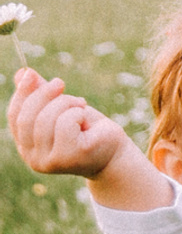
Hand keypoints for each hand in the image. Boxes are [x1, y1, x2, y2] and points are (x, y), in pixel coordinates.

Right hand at [9, 67, 135, 179]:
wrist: (115, 152)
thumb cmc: (88, 129)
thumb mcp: (62, 108)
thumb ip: (41, 94)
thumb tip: (23, 73)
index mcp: (26, 146)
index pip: (14, 117)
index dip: (21, 94)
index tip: (31, 73)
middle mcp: (32, 158)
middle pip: (26, 118)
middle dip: (43, 94)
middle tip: (60, 82)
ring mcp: (47, 161)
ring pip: (45, 119)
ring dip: (66, 103)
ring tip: (81, 105)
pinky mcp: (66, 158)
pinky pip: (65, 123)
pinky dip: (77, 114)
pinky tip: (87, 122)